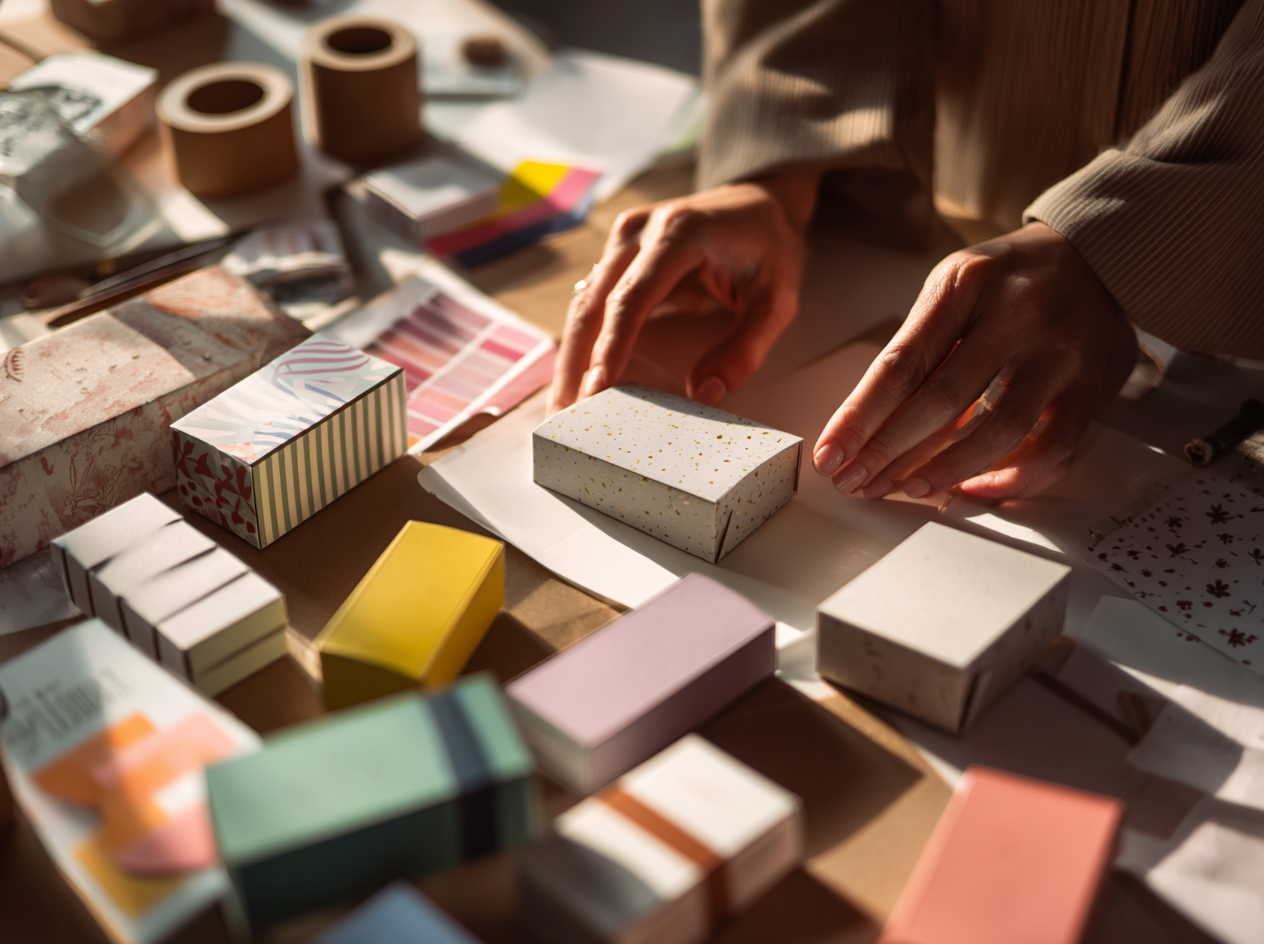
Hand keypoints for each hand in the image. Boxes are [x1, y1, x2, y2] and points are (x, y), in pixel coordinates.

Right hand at [547, 170, 819, 412]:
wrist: (760, 202)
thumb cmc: (768, 247)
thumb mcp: (777, 299)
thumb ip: (746, 347)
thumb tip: (705, 392)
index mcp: (679, 234)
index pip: (631, 298)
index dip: (611, 348)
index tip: (597, 390)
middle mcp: (641, 231)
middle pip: (593, 303)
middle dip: (577, 364)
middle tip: (568, 416)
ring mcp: (623, 238)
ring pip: (584, 303)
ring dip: (571, 358)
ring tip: (564, 406)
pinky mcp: (617, 252)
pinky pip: (592, 299)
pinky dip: (583, 341)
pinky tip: (576, 376)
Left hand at [812, 222, 1137, 500]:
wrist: (1098, 257)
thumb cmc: (1007, 278)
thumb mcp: (952, 286)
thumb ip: (919, 347)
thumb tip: (868, 424)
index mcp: (966, 285)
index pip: (901, 364)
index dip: (860, 417)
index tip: (830, 454)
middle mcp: (1016, 316)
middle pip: (941, 400)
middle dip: (888, 451)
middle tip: (856, 480)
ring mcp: (1059, 353)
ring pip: (998, 431)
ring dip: (944, 471)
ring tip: (906, 488)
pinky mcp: (1093, 387)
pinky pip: (1054, 450)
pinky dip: (1011, 480)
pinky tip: (973, 487)